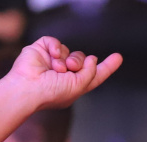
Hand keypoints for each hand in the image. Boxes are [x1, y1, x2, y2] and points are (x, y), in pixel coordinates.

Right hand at [5, 37, 122, 110]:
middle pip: (83, 60)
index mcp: (74, 85)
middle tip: (71, 68)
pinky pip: (55, 42)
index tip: (118, 57)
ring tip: (58, 68)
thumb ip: (91, 72)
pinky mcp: (41, 50)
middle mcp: (64, 73)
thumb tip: (92, 58)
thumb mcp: (79, 87)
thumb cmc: (51, 93)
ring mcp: (52, 61)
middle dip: (80, 62)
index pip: (94, 74)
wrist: (28, 88)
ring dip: (67, 58)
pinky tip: (52, 56)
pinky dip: (56, 47)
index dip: (107, 66)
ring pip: (69, 51)